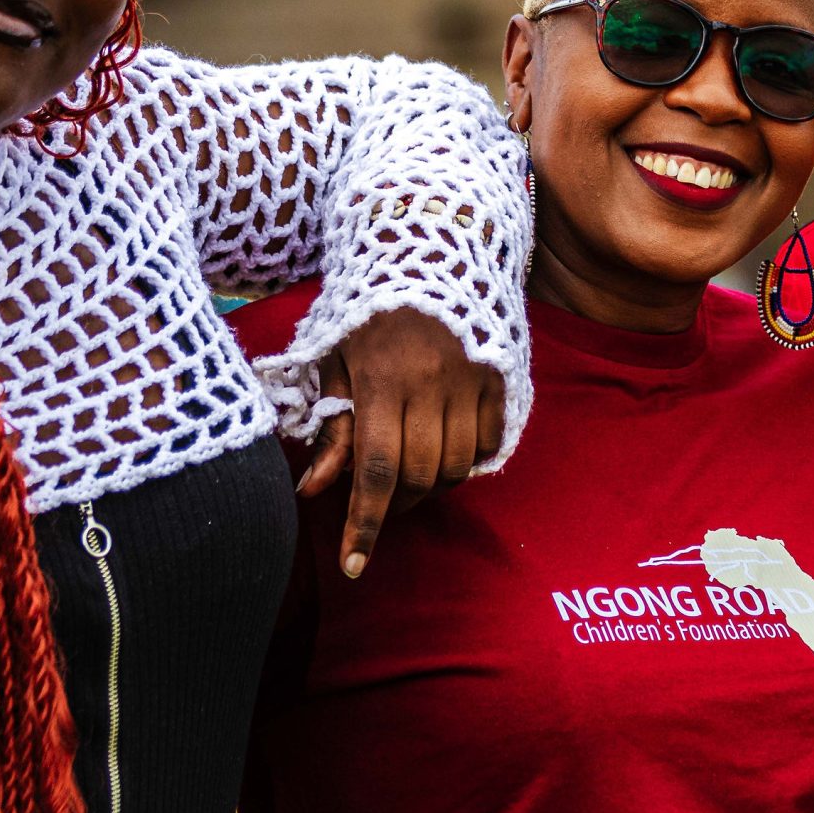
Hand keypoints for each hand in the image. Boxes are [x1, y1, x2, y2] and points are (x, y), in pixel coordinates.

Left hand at [297, 307, 503, 576]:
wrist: (429, 247)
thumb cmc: (368, 309)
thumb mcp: (335, 359)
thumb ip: (330, 427)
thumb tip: (313, 491)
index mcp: (383, 379)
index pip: (376, 471)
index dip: (364, 525)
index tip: (352, 565)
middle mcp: (432, 384)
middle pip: (420, 477)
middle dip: (397, 508)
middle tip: (381, 508)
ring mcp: (472, 381)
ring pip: (457, 467)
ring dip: (433, 486)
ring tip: (412, 477)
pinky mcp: (500, 377)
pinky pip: (490, 444)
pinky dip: (469, 461)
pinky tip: (447, 451)